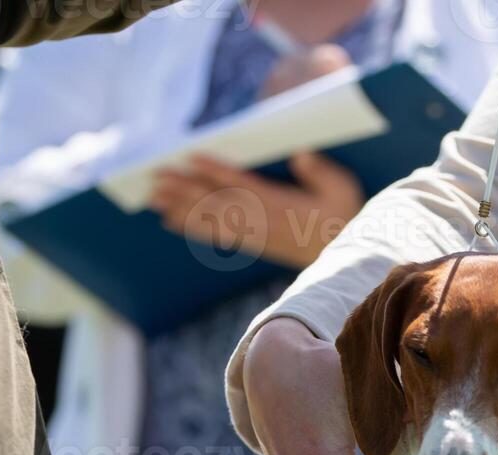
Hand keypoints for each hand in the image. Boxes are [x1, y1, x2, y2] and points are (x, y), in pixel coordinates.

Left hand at [148, 153, 364, 268]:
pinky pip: (216, 234)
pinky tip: (171, 220)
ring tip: (153, 197)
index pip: (242, 184)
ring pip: (211, 218)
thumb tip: (302, 153)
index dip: (216, 170)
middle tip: (155, 177)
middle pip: (217, 201)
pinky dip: (192, 226)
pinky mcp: (253, 242)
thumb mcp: (342, 189)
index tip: (191, 157)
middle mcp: (262, 219)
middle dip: (185, 188)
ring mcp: (255, 233)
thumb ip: (321, 172)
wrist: (344, 258)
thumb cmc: (344, 215)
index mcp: (281, 204)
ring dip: (180, 207)